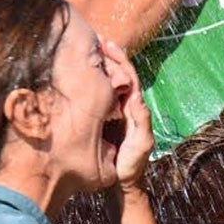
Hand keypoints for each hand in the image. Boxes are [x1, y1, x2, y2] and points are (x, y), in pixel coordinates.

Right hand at [102, 41, 153, 191]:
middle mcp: (125, 107)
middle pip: (119, 75)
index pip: (129, 79)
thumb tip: (136, 98)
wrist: (121, 185)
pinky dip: (93, 81)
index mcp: (135, 109)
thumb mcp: (140, 145)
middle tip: (98, 39)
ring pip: (108, 83)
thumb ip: (141, 123)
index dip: (121, 61)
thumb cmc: (131, 167)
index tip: (109, 45)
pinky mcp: (102, 120)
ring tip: (90, 48)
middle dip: (111, 56)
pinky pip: (98, 96)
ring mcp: (113, 113)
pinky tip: (81, 73)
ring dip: (101, 65)